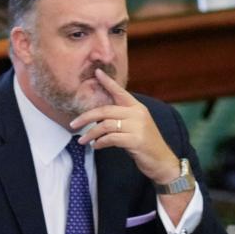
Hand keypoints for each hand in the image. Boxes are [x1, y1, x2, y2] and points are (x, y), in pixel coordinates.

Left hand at [70, 69, 180, 185]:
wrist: (161, 160)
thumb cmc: (144, 144)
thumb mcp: (134, 126)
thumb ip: (119, 119)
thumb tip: (96, 119)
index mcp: (137, 107)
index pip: (120, 92)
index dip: (108, 82)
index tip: (97, 73)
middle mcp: (138, 113)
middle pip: (105, 110)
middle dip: (86, 117)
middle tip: (73, 124)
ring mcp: (138, 126)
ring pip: (105, 125)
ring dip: (90, 134)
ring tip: (82, 141)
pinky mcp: (136, 140)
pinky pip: (111, 138)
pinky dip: (100, 142)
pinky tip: (96, 146)